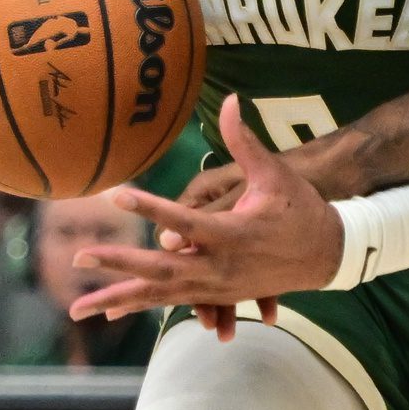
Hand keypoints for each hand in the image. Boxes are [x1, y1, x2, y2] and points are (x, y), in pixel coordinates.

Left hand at [69, 93, 344, 336]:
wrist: (329, 254)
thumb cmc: (301, 208)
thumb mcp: (275, 172)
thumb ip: (245, 140)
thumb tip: (230, 100)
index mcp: (232, 233)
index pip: (184, 219)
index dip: (150, 206)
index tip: (116, 194)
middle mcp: (219, 266)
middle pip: (162, 268)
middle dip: (119, 264)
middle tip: (80, 258)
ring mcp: (217, 286)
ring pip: (161, 295)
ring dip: (120, 299)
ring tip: (79, 308)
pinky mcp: (217, 295)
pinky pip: (172, 302)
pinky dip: (141, 304)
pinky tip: (111, 309)